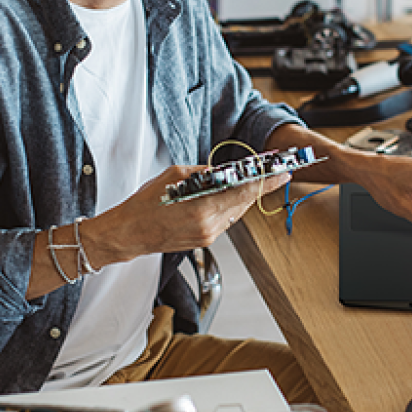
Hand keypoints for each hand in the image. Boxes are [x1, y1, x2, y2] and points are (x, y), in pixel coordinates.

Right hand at [83, 165, 291, 265]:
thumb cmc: (145, 203)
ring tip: (247, 182)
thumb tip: (225, 171)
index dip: (266, 181)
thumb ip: (204, 173)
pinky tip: (224, 196)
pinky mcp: (205, 240)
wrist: (129, 233)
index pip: (244, 192)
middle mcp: (209, 225)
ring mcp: (208, 236)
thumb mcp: (175, 175)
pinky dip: (228, 207)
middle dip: (257, 187)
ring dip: (242, 197)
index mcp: (202, 206)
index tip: (282, 172)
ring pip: (236, 212)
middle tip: (271, 173)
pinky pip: (225, 220)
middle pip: (244, 203)